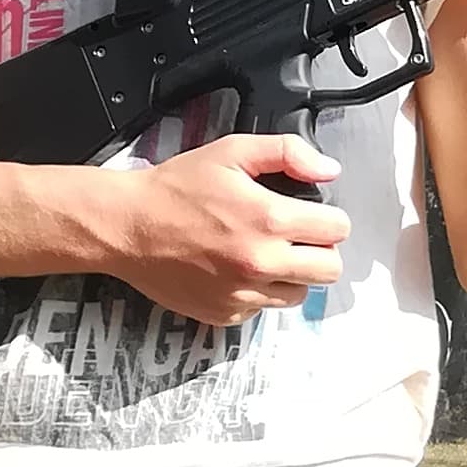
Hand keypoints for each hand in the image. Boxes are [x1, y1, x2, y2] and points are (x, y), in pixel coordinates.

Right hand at [104, 132, 351, 324]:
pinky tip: (235, 269)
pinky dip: (258, 292)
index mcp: (269, 219)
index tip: (312, 215)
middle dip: (319, 250)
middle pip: (329, 270)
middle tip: (296, 237)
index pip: (337, 231)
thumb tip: (329, 171)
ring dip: (292, 275)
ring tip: (264, 253)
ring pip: (300, 294)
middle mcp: (261, 263)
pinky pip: (263, 309)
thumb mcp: (232, 152)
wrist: (128, 227)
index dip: (329, 219)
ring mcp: (243, 294)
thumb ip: (287, 153)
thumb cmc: (176, 188)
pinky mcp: (226, 314)